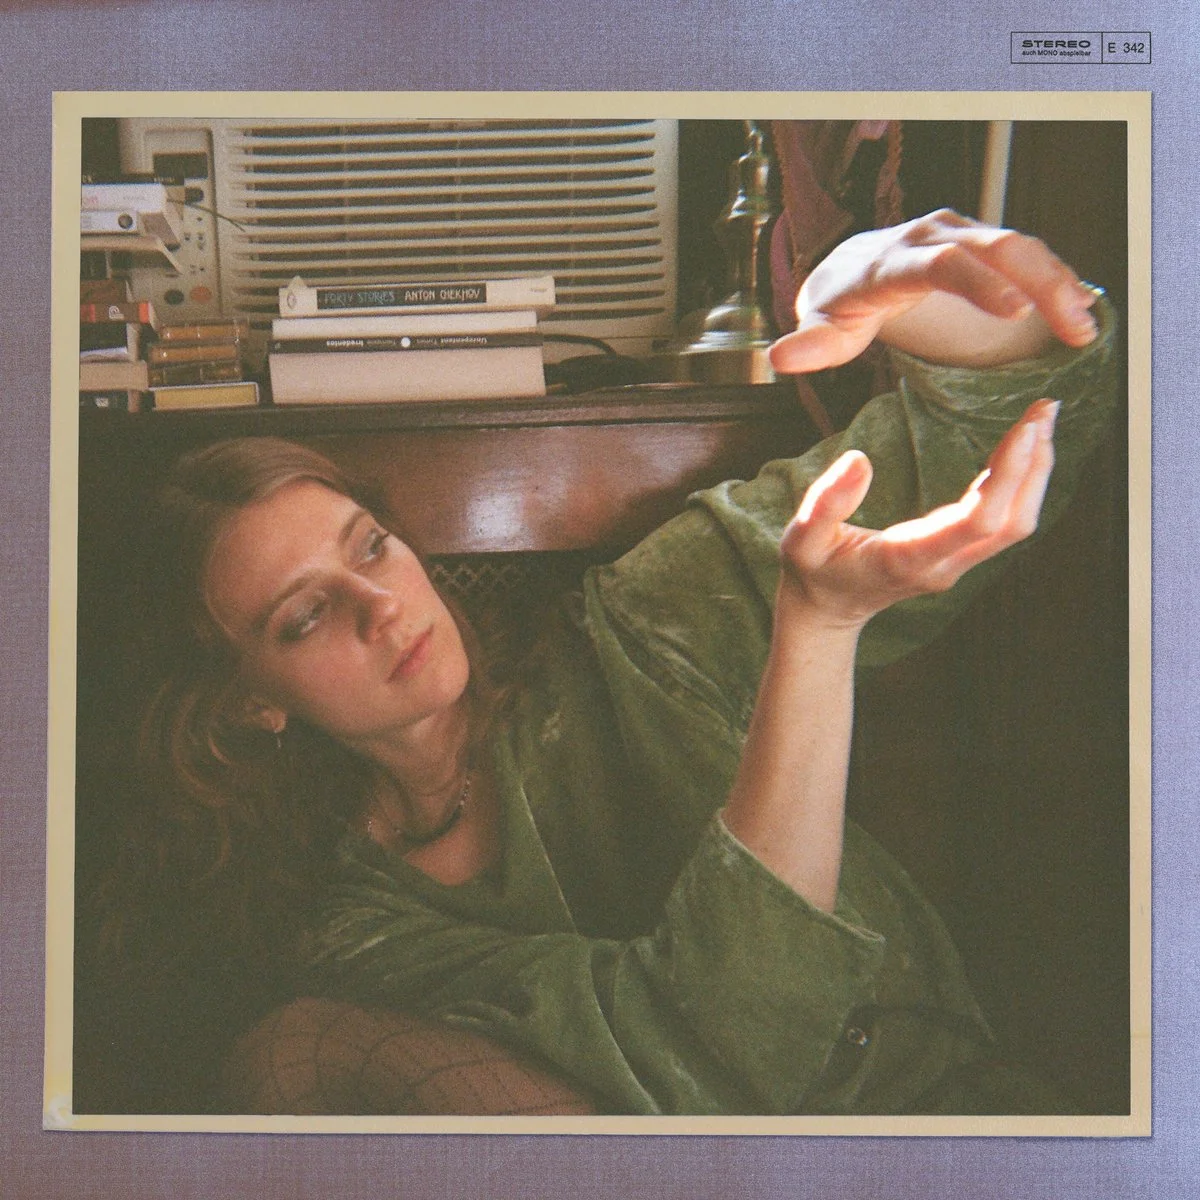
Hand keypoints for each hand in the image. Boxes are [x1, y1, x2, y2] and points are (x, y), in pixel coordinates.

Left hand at [768, 209, 1100, 373]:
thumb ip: (808, 345)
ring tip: (1085, 324)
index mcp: (894, 261)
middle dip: (1040, 283)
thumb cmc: (839, 305)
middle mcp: (931, 236)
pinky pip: (1022, 253)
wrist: (847, 269)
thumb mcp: (821, 329)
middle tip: (1074, 324)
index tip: (1015, 312)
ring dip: (1056, 281)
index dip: (980, 283)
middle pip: (995, 248)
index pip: (942, 263)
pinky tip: (1078, 307)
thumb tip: (780, 356)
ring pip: (1017, 246)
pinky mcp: (977, 242)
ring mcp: (958, 234)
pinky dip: (1053, 277)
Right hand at [777, 398, 1058, 629]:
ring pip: (1016, 524)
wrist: (827, 609)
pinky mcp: (960, 553)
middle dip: (1035, 465)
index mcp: (907, 559)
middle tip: (1044, 408)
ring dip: (1035, 471)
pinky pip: (1004, 521)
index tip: (1024, 429)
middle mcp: (942, 565)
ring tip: (1040, 417)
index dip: (1007, 476)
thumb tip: (859, 459)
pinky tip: (1021, 445)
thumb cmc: (814, 571)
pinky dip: (1020, 480)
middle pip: (1012, 522)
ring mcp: (955, 563)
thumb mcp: (801, 539)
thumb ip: (825, 503)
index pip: (975, 523)